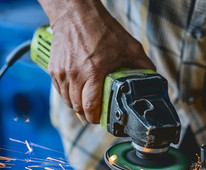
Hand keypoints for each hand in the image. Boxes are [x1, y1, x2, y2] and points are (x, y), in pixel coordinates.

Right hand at [38, 0, 154, 122]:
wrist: (75, 13)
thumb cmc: (102, 29)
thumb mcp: (129, 46)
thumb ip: (142, 66)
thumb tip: (152, 80)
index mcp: (94, 72)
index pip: (90, 107)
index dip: (95, 118)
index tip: (100, 119)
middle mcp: (75, 75)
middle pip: (77, 107)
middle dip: (87, 113)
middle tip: (96, 111)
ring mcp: (61, 72)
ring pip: (67, 101)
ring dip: (77, 105)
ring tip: (87, 101)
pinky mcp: (53, 69)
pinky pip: (59, 91)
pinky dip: (68, 94)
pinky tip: (77, 90)